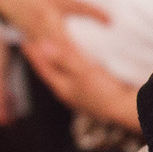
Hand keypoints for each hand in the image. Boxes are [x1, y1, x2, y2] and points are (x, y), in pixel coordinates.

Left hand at [22, 28, 140, 131]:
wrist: (127, 110)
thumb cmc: (104, 92)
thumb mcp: (83, 72)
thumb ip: (63, 58)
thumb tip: (43, 46)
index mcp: (63, 88)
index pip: (44, 69)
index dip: (34, 55)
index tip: (25, 41)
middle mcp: (69, 93)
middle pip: (51, 73)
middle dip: (43, 60)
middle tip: (36, 46)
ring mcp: (81, 95)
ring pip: (64, 77)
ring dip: (58, 65)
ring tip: (54, 54)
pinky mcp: (93, 94)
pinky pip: (76, 78)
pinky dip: (72, 69)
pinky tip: (78, 67)